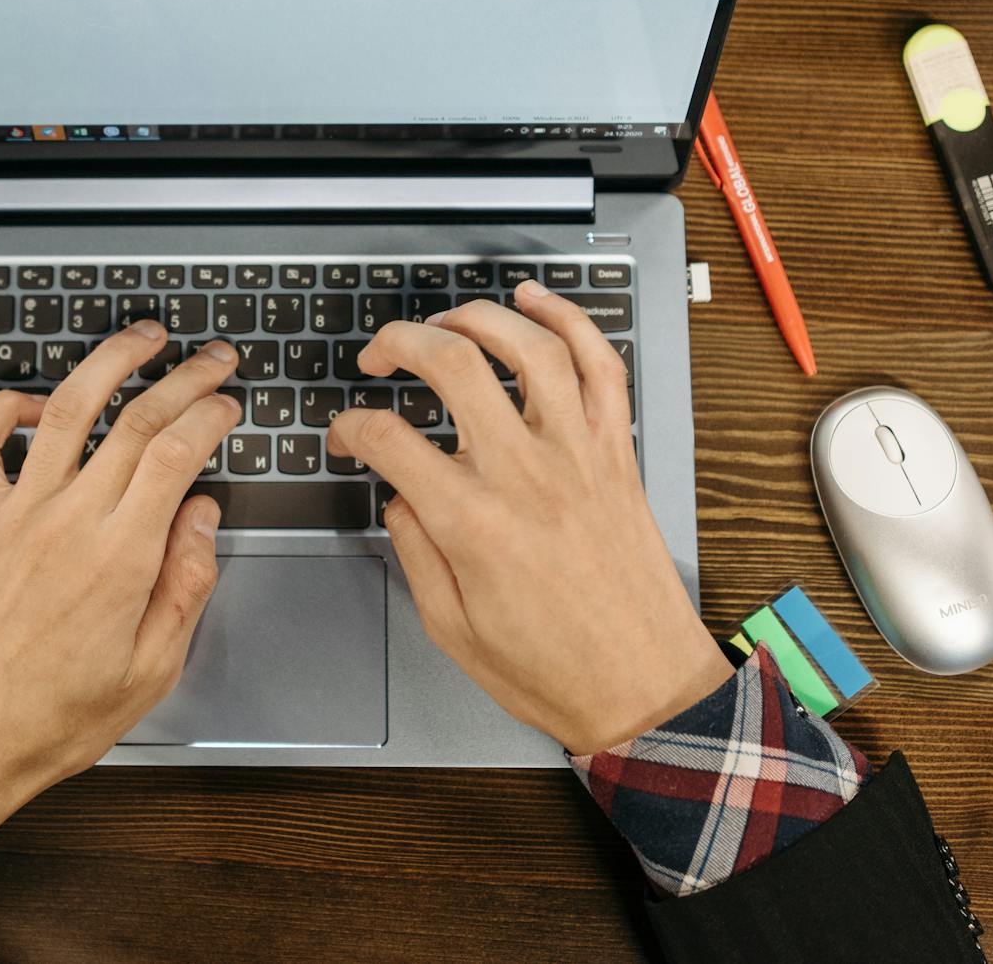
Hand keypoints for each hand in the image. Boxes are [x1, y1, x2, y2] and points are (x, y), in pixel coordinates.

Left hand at [0, 320, 239, 845]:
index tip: (230, 404)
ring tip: (142, 338)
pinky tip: (38, 401)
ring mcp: (16, 514)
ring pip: (66, 408)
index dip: (210, 414)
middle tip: (213, 358)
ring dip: (109, 361)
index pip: (175, 453)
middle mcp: (67, 522)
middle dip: (183, 376)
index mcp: (118, 560)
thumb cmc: (55, 717)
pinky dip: (7, 406)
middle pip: (134, 418)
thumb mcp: (153, 670)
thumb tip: (201, 518)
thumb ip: (186, 585)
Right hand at [326, 282, 730, 754]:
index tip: (347, 437)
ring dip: (477, 318)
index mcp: (472, 523)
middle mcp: (525, 475)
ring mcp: (578, 455)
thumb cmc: (554, 670)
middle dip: (398, 341)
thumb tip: (400, 497)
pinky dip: (569, 320)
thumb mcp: (451, 629)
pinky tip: (536, 302)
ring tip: (445, 322)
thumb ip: (415, 552)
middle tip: (380, 354)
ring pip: (528, 347)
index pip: (388, 439)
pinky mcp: (616, 453)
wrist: (645, 690)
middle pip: (451, 364)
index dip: (351, 428)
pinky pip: (600, 365)